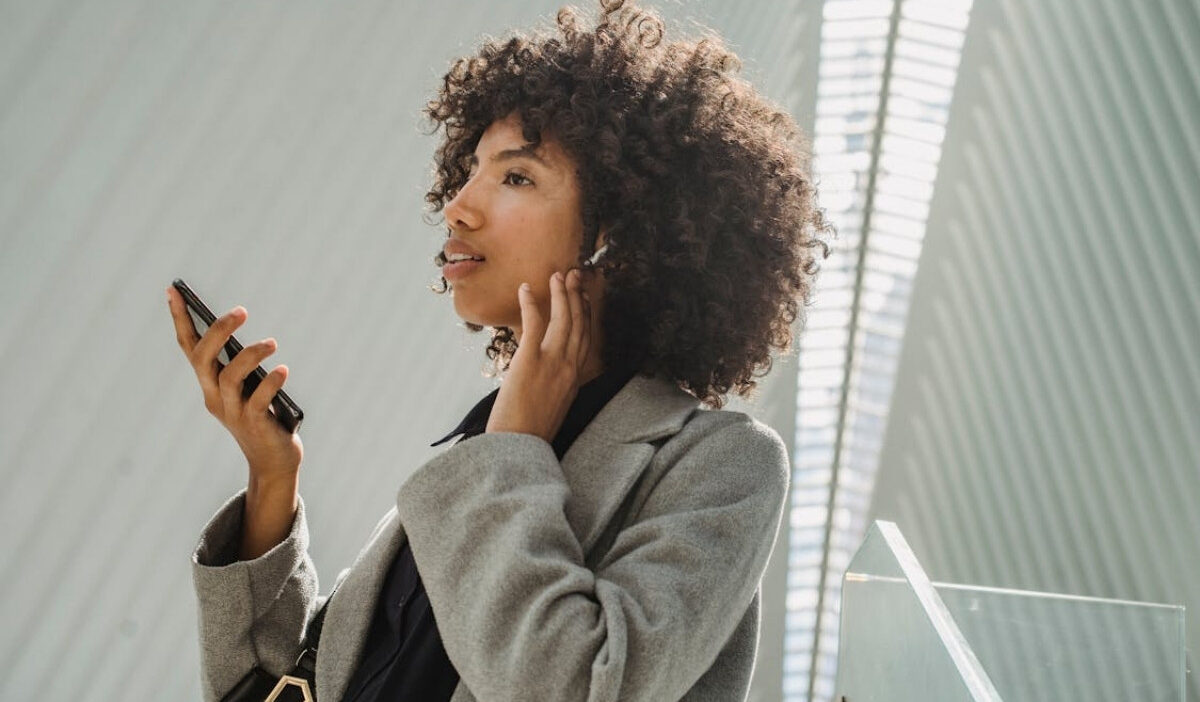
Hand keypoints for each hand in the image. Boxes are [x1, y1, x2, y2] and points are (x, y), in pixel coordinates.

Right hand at [166, 286, 301, 487]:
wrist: (272, 462)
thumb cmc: (262, 417)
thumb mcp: (247, 388)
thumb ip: (242, 364)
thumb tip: (243, 331)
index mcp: (209, 385)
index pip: (189, 347)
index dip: (180, 319)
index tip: (174, 289)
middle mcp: (214, 397)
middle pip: (204, 359)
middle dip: (219, 332)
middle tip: (241, 311)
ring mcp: (233, 413)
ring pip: (230, 378)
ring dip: (251, 356)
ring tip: (272, 343)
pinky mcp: (255, 425)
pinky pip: (258, 401)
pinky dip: (270, 383)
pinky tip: (283, 370)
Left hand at [486, 268, 595, 442]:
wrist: (519, 448)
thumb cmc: (530, 433)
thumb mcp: (554, 408)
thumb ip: (556, 387)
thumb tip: (547, 377)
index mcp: (575, 379)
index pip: (585, 339)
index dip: (586, 314)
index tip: (584, 297)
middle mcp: (569, 368)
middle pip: (578, 324)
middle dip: (577, 296)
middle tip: (575, 275)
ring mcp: (551, 363)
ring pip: (563, 320)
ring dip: (561, 294)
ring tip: (557, 275)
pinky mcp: (529, 361)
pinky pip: (533, 325)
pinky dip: (530, 304)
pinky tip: (525, 289)